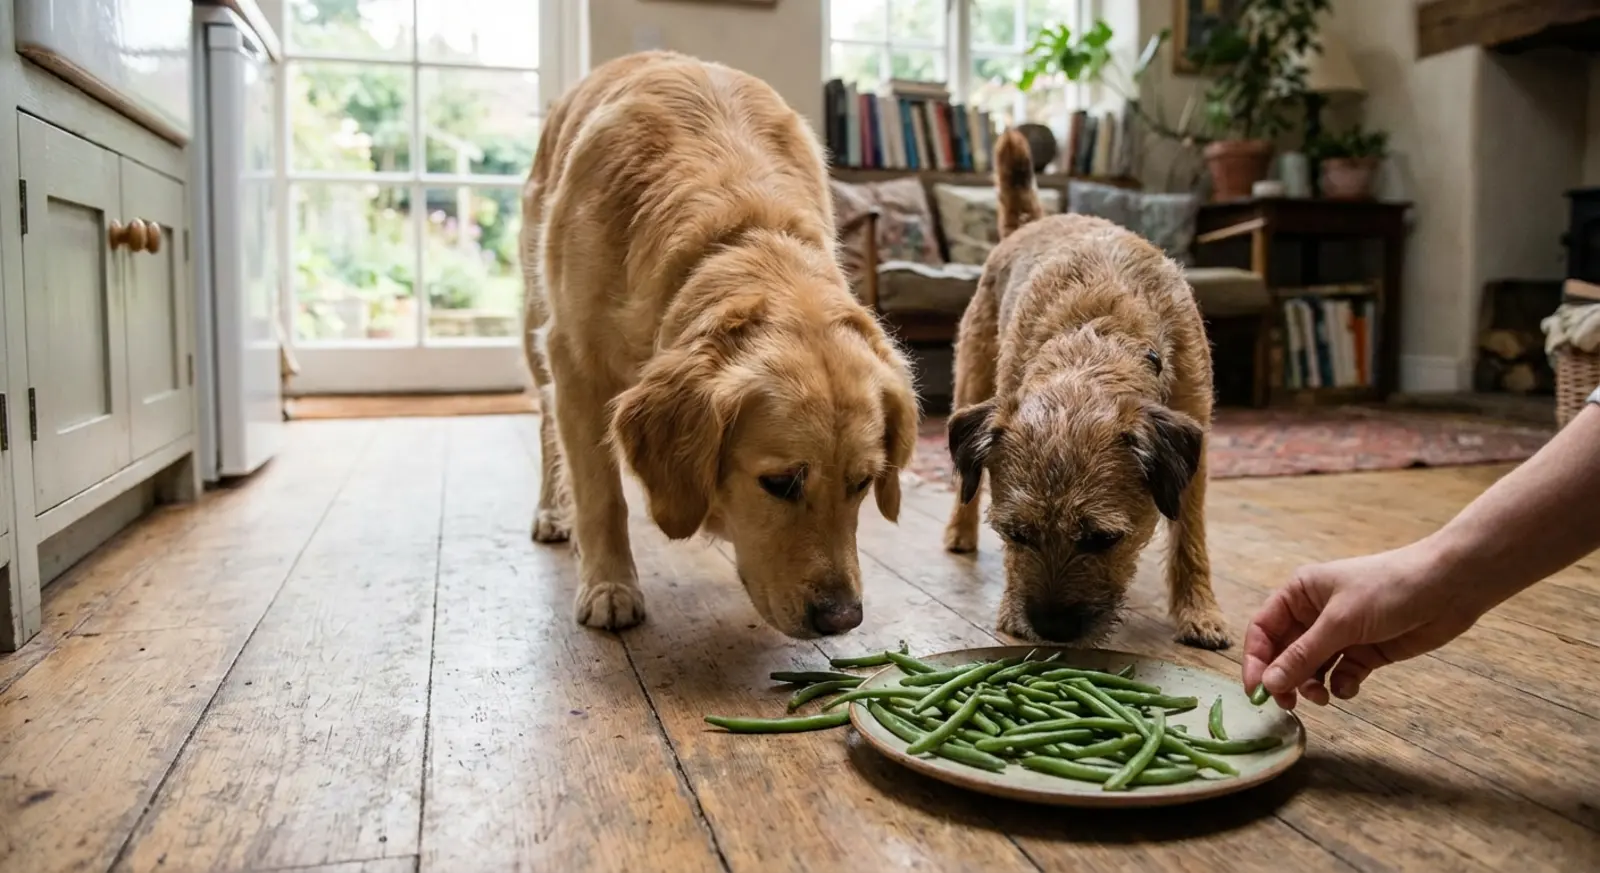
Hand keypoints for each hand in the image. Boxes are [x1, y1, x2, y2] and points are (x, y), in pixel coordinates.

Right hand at [1241, 542, 1488, 708]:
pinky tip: (1351, 686)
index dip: (1256, 661)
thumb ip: (1303, 655)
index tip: (1257, 692)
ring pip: (1311, 668)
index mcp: (1299, 594)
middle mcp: (1314, 614)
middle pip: (1285, 653)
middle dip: (1285, 679)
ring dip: (1312, 686)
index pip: (1263, 630)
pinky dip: (1341, 685)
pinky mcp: (1365, 652)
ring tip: (1323, 698)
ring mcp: (1340, 634)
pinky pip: (1341, 674)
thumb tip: (1269, 685)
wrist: (1449, 587)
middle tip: (1289, 705)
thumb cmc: (1389, 590)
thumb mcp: (1341, 622)